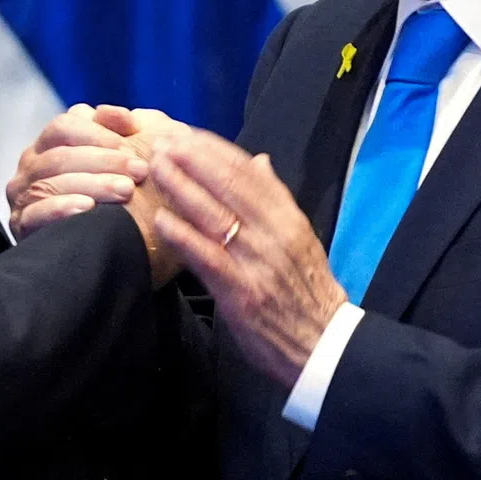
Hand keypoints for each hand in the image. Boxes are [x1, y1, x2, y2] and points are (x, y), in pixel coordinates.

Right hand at [6, 104, 186, 287]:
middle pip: (59, 156)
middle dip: (103, 161)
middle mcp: (32, 166)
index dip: (97, 133)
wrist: (123, 241)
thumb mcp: (127, 152)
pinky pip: (35, 214)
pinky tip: (88, 208)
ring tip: (125, 190)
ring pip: (50, 183)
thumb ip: (122, 128)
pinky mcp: (22, 225)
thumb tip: (123, 116)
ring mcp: (23, 196)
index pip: (63, 126)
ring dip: (91, 184)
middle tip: (139, 170)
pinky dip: (61, 209)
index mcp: (50, 142)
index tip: (131, 144)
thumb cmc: (123, 188)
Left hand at [150, 129, 346, 386]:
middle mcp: (274, 234)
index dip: (214, 150)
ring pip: (215, 215)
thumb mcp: (299, 236)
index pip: (248, 173)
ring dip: (181, 188)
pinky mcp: (242, 293)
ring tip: (156, 168)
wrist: (324, 346)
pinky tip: (161, 220)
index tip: (187, 134)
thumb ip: (276, 198)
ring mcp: (258, 263)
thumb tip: (259, 160)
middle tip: (162, 142)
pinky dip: (184, 237)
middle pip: (229, 187)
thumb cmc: (305, 289)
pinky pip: (208, 258)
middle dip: (192, 160)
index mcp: (288, 218)